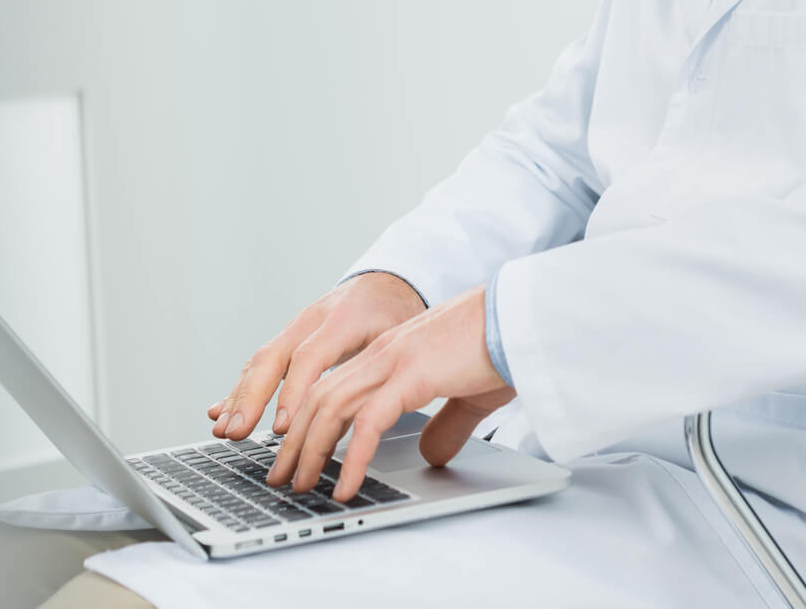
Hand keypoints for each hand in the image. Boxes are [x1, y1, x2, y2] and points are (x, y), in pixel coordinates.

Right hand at [207, 270, 426, 441]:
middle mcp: (311, 320)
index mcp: (342, 319)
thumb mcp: (400, 339)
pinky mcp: (289, 339)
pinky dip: (241, 389)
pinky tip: (220, 410)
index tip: (281, 427)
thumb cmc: (398, 315)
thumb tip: (380, 419)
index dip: (293, 393)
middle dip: (251, 398)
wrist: (386, 284)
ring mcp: (296, 328)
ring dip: (239, 397)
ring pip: (260, 361)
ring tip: (222, 429)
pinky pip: (260, 364)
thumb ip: (386, 371)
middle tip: (236, 432)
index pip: (310, 356)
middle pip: (273, 357)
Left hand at [263, 285, 516, 502]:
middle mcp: (383, 354)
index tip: (295, 452)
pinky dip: (351, 459)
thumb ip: (446, 423)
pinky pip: (367, 424)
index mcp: (391, 353)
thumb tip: (431, 453)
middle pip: (320, 399)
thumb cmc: (502, 349)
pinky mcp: (411, 375)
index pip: (333, 387)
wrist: (524, 318)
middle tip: (280, 476)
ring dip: (311, 452)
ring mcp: (393, 362)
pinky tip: (345, 487)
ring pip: (331, 409)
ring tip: (300, 486)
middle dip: (295, 441)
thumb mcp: (467, 396)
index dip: (308, 421)